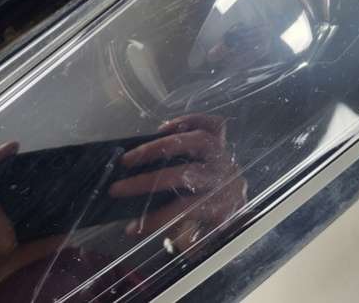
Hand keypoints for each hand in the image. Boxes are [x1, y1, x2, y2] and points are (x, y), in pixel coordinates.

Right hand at [109, 114, 246, 252]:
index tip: (131, 229)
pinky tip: (164, 128)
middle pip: (185, 174)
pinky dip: (189, 121)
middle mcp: (226, 177)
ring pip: (197, 141)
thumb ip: (175, 229)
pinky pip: (212, 124)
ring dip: (159, 147)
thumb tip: (136, 224)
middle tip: (117, 188)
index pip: (186, 210)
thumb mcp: (201, 236)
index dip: (156, 219)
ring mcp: (226, 157)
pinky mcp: (225, 142)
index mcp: (223, 205)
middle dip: (146, 182)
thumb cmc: (215, 224)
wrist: (241, 212)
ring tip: (132, 156)